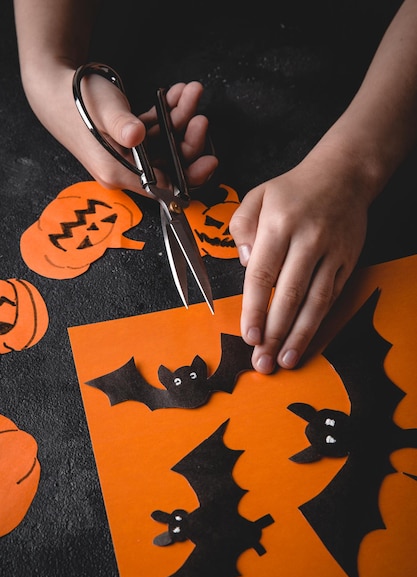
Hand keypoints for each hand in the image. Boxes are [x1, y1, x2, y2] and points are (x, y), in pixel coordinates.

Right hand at [27, 67, 217, 194]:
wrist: (53, 88)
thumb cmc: (75, 100)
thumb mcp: (102, 110)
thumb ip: (121, 124)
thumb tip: (137, 135)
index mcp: (118, 172)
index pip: (162, 187)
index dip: (189, 177)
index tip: (209, 161)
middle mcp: (125, 168)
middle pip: (170, 164)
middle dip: (189, 140)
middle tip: (200, 115)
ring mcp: (128, 154)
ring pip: (166, 143)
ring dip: (181, 118)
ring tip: (190, 92)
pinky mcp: (129, 139)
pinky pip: (156, 130)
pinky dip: (168, 112)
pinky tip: (177, 93)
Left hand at [229, 145, 368, 373]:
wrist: (343, 175)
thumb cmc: (293, 190)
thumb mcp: (256, 196)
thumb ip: (241, 227)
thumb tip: (244, 263)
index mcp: (279, 224)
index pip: (262, 275)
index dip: (255, 309)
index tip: (250, 336)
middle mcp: (307, 239)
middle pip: (289, 295)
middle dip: (275, 333)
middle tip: (263, 362)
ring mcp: (331, 252)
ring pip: (315, 301)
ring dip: (299, 335)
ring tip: (286, 360)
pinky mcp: (347, 261)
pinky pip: (332, 297)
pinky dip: (319, 321)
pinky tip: (307, 340)